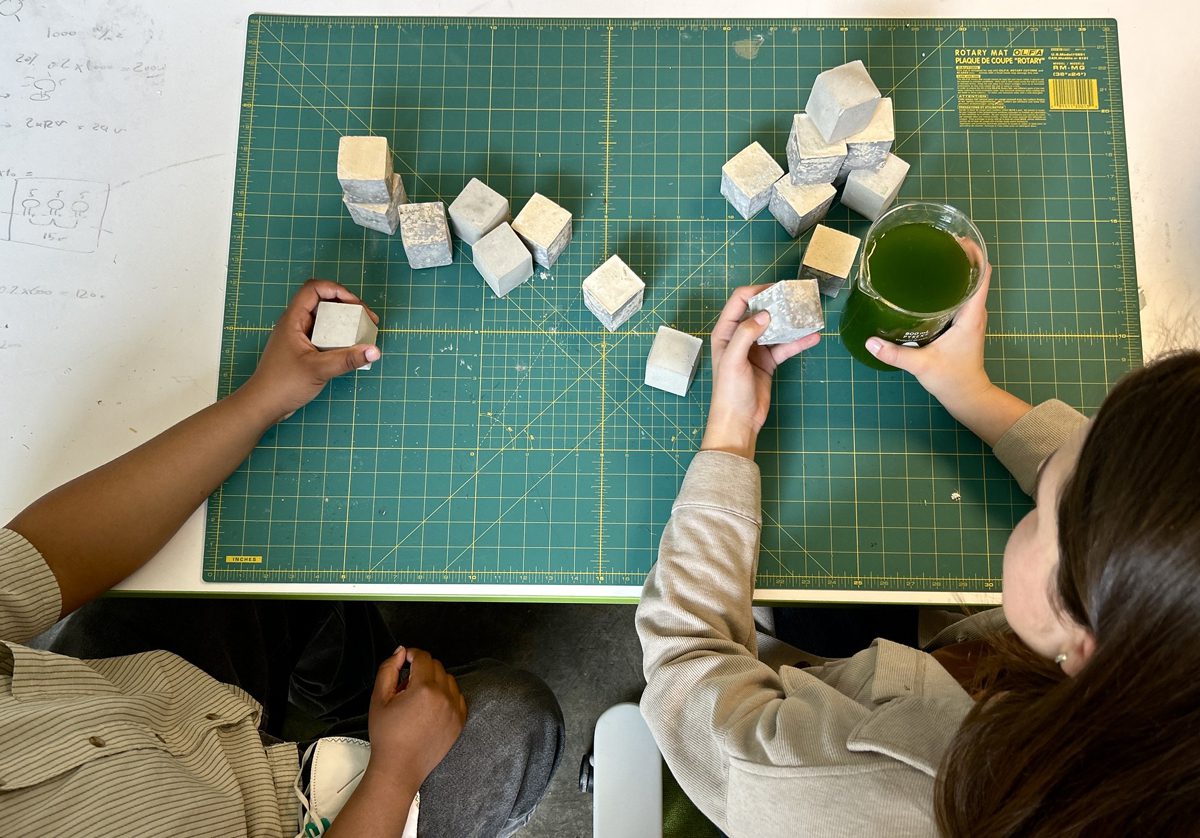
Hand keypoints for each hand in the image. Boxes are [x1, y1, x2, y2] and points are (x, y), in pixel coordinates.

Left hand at [237, 279, 380, 423]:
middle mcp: (295, 323)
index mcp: (293, 319)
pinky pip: (324, 335)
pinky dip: (340, 337)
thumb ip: (347, 360)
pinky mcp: (303, 349)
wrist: (263, 405)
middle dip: (348, 306)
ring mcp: (299, 336)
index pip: (314, 288)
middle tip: (367, 320)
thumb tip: (373, 351)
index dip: (337, 290)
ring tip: (363, 333)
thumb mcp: (319, 370)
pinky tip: (352, 348)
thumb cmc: (282, 385)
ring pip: (325, 319)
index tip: (356, 305)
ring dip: (345, 322)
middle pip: (323, 301)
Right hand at [363, 647, 466, 795]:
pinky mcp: (460, 721)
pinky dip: (446, 695)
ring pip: (448, 679)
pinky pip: (457, 696)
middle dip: (421, 669)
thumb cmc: (386, 735)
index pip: (423, 657)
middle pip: (436, 666)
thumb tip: (400, 651)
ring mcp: (455, 709)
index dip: (411, 654)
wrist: (400, 767)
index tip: (404, 661)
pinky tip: (431, 707)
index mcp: (424, 688)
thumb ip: (388, 669)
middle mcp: (444, 696)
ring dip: (435, 680)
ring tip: (418, 698)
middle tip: (406, 685)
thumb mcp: (379, 698)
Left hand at [700, 285, 821, 458]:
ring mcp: (756, 348)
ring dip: (791, 322)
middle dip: (778, 303)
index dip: (757, 290)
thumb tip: (764, 314)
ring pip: (776, 328)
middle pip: (760, 310)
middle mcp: (740, 336)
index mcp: (726, 332)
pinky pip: (785, 346)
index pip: (740, 300)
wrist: (739, 421)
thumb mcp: (734, 360)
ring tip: (809, 314)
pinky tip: (813, 336)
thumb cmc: (729, 392)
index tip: (777, 289)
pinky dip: (798, 341)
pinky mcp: (768, 361)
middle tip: (797, 298)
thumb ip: (746, 334)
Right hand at [863, 245, 992, 412]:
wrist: (968, 397)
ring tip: (933, 258)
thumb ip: (895, 353)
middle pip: (975, 274)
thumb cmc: (952, 379)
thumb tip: (870, 340)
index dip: (974, 253)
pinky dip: (952, 285)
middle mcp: (974, 312)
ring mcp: (970, 318)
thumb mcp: (921, 365)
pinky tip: (932, 284)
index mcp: (971, 314)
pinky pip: (962, 296)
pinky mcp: (963, 324)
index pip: (982, 275)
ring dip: (956, 270)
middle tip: (937, 243)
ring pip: (968, 285)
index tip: (957, 239)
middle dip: (960, 256)